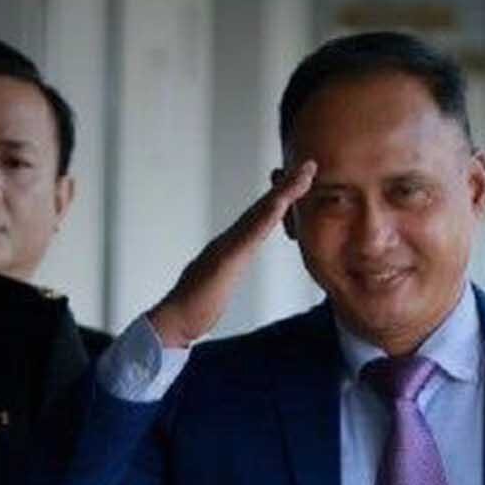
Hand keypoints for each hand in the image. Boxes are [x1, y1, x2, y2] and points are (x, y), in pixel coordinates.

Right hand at [146, 161, 316, 347]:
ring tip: (302, 176)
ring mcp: (227, 247)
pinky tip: (279, 205)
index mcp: (234, 244)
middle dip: (288, 185)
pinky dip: (264, 218)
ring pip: (259, 214)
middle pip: (264, 207)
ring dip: (282, 194)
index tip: (301, 180)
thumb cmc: (197, 303)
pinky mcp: (224, 260)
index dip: (282, 197)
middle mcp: (231, 239)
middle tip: (309, 165)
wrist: (176, 319)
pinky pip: (248, 236)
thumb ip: (228, 266)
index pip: (262, 216)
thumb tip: (232, 260)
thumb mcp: (221, 280)